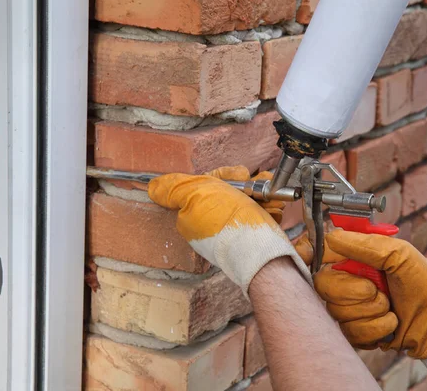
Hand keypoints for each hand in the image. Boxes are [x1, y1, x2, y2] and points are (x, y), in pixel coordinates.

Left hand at [148, 166, 311, 295]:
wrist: (261, 251)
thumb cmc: (229, 223)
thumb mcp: (196, 195)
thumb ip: (174, 188)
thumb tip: (152, 187)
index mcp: (192, 214)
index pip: (207, 183)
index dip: (225, 175)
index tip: (238, 177)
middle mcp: (211, 223)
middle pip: (230, 190)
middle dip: (247, 185)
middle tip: (254, 189)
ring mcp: (232, 230)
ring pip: (248, 199)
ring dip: (261, 195)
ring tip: (268, 200)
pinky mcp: (251, 236)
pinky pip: (261, 213)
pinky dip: (269, 209)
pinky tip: (273, 210)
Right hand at [297, 230, 426, 390]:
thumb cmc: (423, 282)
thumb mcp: (400, 253)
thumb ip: (366, 244)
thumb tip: (333, 236)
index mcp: (354, 257)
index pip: (318, 251)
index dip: (305, 252)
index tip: (305, 256)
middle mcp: (346, 280)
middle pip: (323, 284)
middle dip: (354, 291)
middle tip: (378, 289)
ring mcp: (348, 306)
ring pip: (336, 311)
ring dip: (370, 311)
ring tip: (390, 307)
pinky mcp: (354, 331)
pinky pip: (350, 332)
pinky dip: (376, 329)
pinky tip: (390, 323)